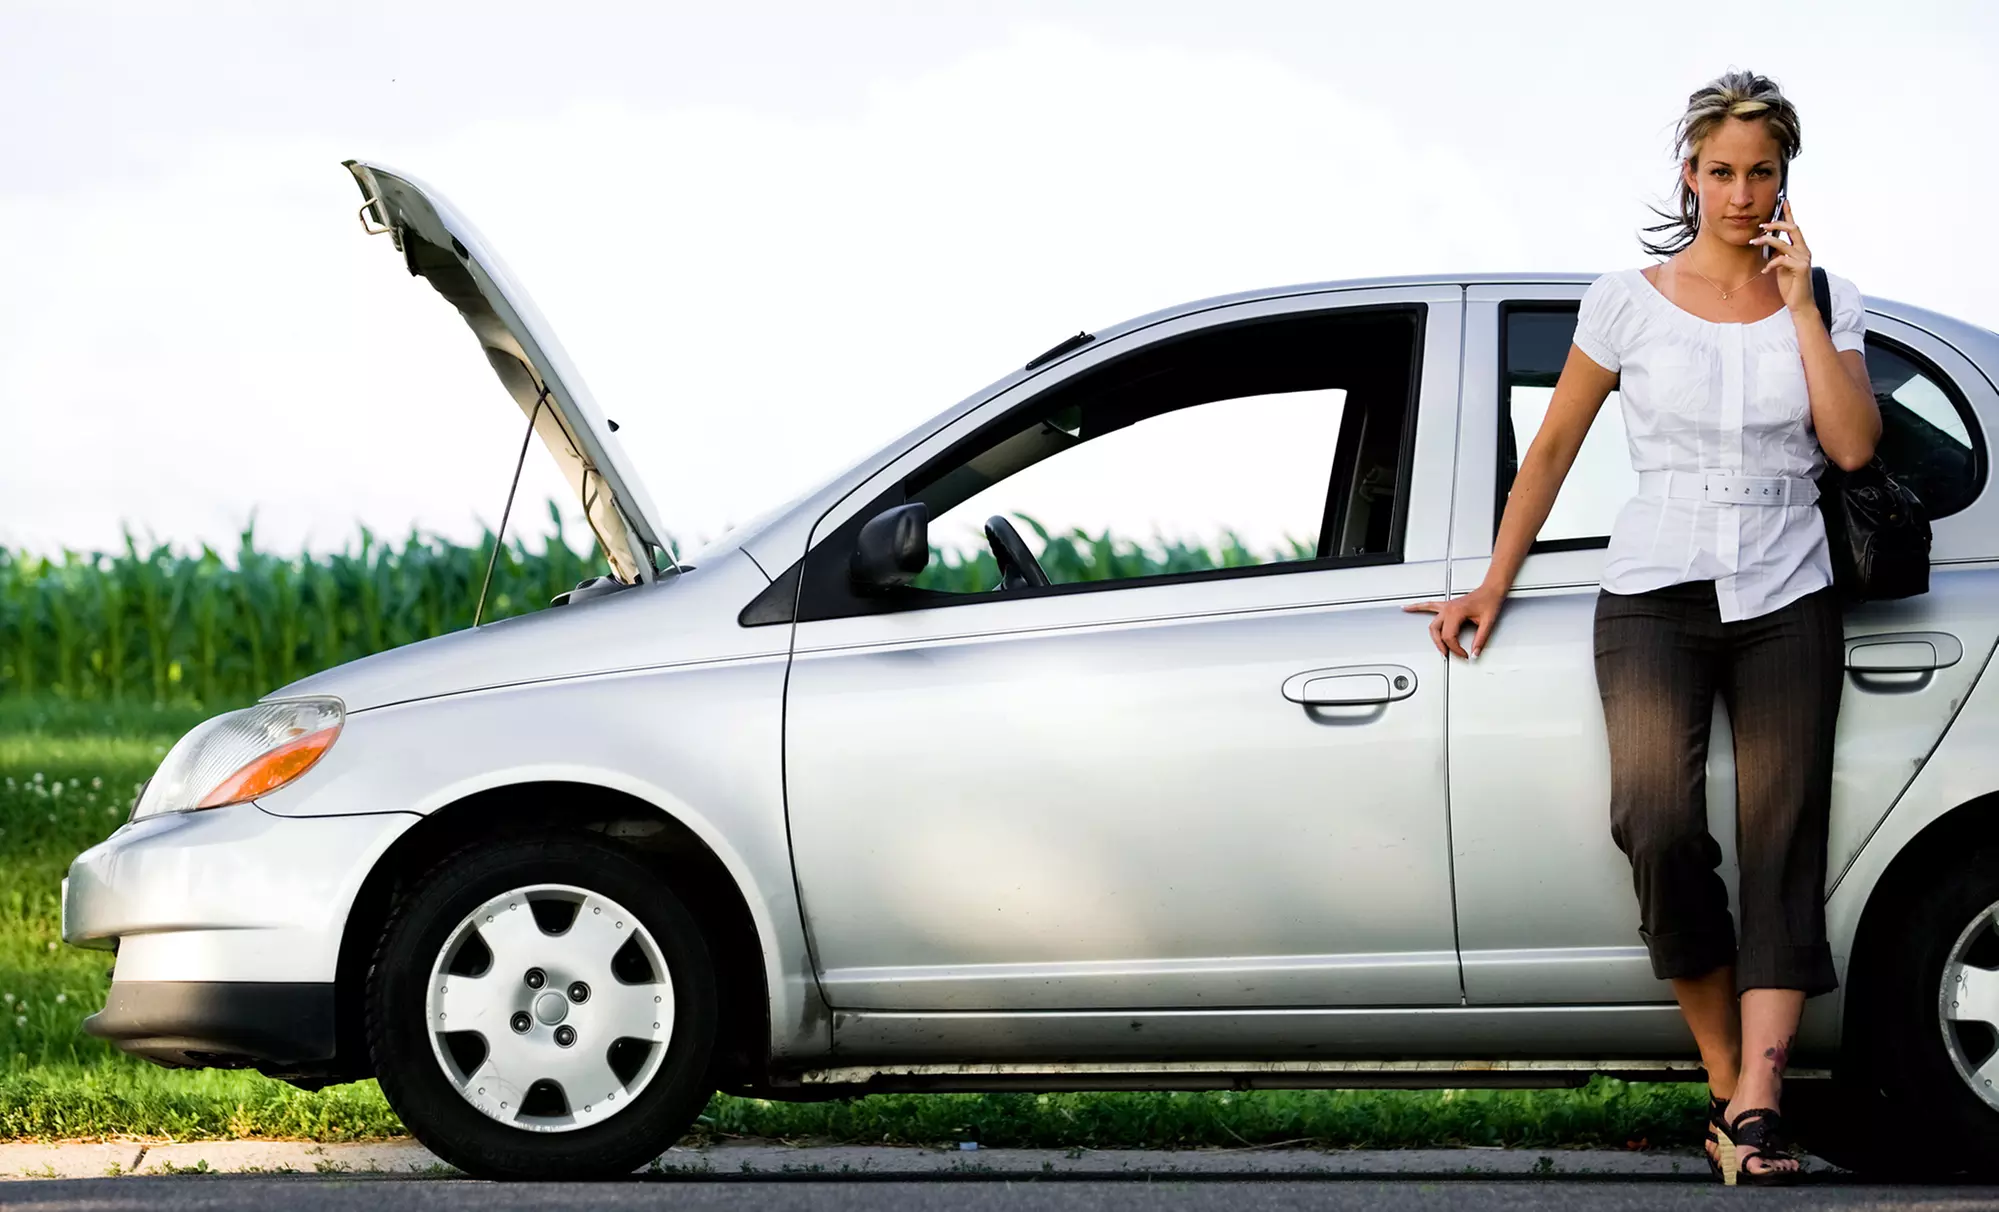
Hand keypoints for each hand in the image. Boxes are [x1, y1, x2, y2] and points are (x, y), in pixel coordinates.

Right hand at [1402, 584, 1503, 660]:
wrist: (1491, 590)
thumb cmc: (1489, 601)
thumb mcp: (1488, 622)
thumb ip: (1480, 639)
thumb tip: (1474, 652)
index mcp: (1456, 612)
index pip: (1449, 636)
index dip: (1456, 649)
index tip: (1464, 654)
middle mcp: (1448, 609)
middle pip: (1438, 632)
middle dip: (1443, 646)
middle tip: (1450, 654)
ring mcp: (1446, 606)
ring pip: (1432, 624)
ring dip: (1433, 637)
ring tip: (1436, 646)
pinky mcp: (1446, 605)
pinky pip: (1428, 606)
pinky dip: (1417, 607)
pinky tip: (1408, 608)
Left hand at [1751, 198, 1814, 314]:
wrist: (1800, 303)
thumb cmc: (1790, 284)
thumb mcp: (1781, 266)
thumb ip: (1778, 254)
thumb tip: (1768, 244)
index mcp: (1800, 248)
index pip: (1795, 227)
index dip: (1789, 213)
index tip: (1784, 201)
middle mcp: (1805, 251)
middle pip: (1793, 228)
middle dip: (1776, 224)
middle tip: (1761, 225)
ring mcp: (1804, 259)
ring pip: (1783, 243)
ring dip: (1766, 241)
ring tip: (1753, 242)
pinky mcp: (1801, 268)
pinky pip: (1782, 260)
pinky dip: (1771, 263)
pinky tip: (1765, 270)